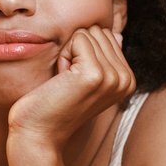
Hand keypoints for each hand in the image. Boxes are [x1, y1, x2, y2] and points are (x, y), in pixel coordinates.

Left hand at [7, 26, 133, 150]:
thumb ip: (104, 57)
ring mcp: (113, 77)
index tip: (75, 80)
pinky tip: (61, 79)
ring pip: (88, 34)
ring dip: (69, 53)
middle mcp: (126, 79)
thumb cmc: (54, 105)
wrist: (38, 134)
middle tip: (68, 81)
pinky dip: (63, 56)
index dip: (83, 53)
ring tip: (65, 82)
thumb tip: (117, 34)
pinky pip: (78, 39)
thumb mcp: (85, 79)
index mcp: (127, 79)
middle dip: (77, 51)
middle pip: (99, 32)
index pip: (107, 35)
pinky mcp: (95, 74)